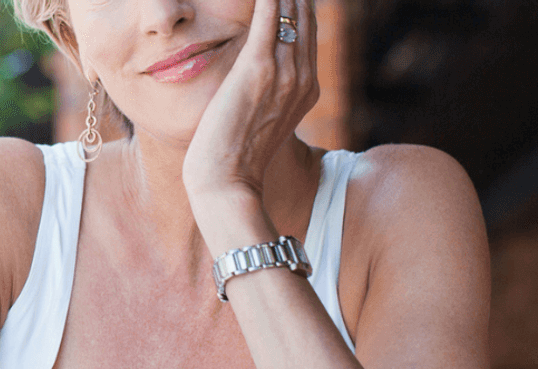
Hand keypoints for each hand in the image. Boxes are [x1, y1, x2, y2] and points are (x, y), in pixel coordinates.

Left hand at [182, 0, 318, 200]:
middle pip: (305, 16)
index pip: (308, 32)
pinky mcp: (257, 68)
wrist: (229, 182)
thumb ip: (270, 95)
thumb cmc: (236, 157)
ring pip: (290, 12)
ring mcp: (284, 72)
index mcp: (308, 89)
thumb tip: (258, 81)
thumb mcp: (263, 120)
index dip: (300, 4)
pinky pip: (267, 17)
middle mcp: (302, 77)